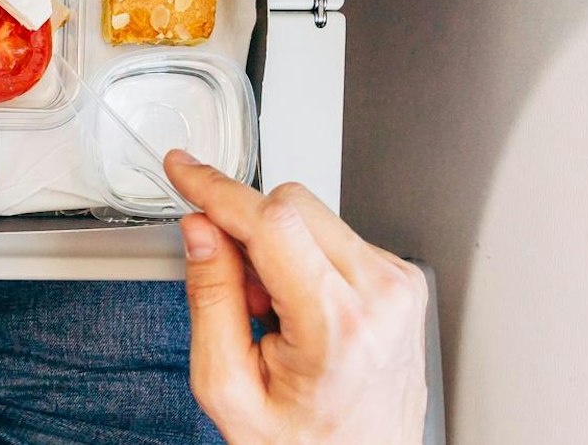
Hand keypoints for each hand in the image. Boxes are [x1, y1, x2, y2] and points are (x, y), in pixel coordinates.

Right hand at [166, 150, 427, 444]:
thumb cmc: (303, 443)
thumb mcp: (229, 387)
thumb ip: (210, 300)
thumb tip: (200, 230)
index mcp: (337, 325)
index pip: (271, 222)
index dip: (217, 189)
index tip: (184, 170)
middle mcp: (380, 295)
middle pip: (292, 204)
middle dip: (248, 233)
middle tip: (241, 296)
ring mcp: (399, 284)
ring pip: (314, 214)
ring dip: (278, 249)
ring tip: (277, 315)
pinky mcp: (403, 279)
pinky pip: (337, 235)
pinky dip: (306, 260)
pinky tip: (304, 312)